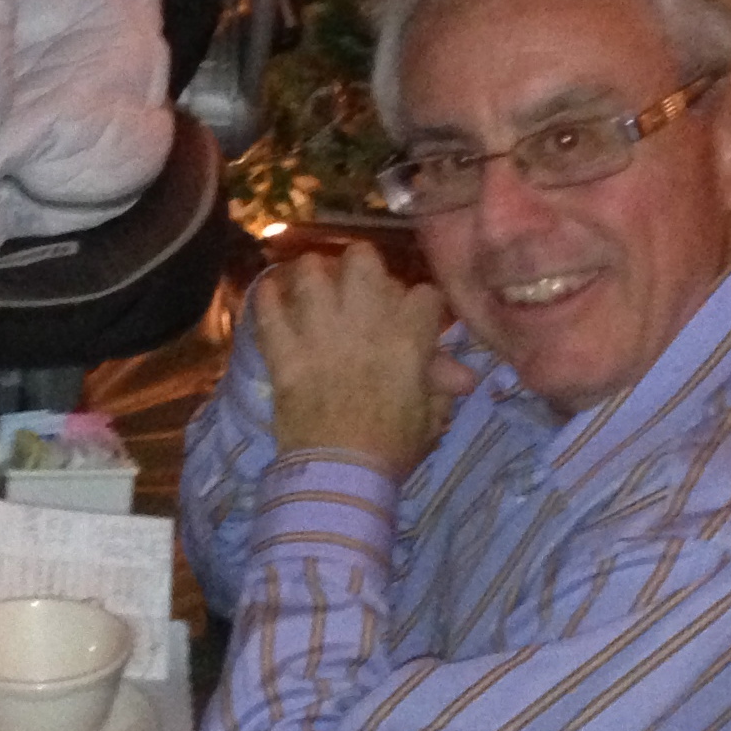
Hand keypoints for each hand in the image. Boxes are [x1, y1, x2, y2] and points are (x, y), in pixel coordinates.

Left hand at [253, 243, 473, 481]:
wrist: (339, 471)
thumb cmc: (391, 447)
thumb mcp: (430, 416)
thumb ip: (440, 385)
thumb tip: (463, 375)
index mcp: (408, 336)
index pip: (424, 294)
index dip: (420, 303)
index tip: (413, 316)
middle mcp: (364, 321)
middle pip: (362, 259)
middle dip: (361, 266)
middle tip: (357, 286)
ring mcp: (319, 332)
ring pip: (310, 273)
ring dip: (311, 274)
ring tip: (312, 285)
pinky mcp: (283, 350)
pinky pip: (268, 310)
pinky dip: (267, 299)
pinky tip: (270, 295)